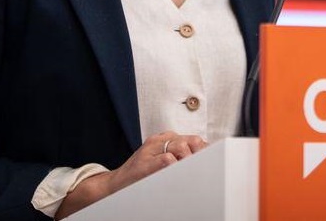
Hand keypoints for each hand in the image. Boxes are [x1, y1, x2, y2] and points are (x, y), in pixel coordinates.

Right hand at [54, 131, 206, 218]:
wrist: (114, 186)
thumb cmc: (140, 176)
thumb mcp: (161, 160)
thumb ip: (180, 155)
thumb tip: (204, 158)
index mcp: (164, 139)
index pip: (195, 139)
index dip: (205, 152)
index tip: (210, 164)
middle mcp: (158, 141)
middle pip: (191, 141)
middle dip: (200, 155)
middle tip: (200, 170)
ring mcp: (150, 151)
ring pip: (180, 147)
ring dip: (188, 161)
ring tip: (188, 174)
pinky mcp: (144, 164)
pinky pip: (167, 160)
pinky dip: (174, 166)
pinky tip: (176, 174)